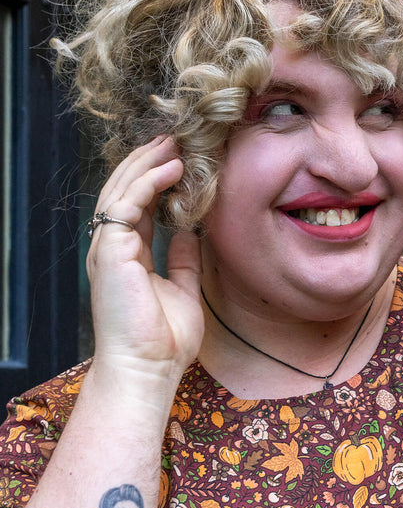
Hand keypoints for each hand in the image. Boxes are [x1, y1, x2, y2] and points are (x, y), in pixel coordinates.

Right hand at [87, 136, 202, 388]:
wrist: (147, 369)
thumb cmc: (163, 341)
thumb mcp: (182, 290)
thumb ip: (183, 259)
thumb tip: (190, 231)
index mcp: (128, 257)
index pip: (137, 206)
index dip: (155, 181)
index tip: (178, 160)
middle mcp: (113, 248)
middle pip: (125, 191)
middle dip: (148, 162)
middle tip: (174, 138)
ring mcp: (107, 248)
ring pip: (122, 190)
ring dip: (148, 163)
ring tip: (173, 142)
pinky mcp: (110, 251)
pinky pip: (127, 204)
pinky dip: (149, 182)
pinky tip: (171, 168)